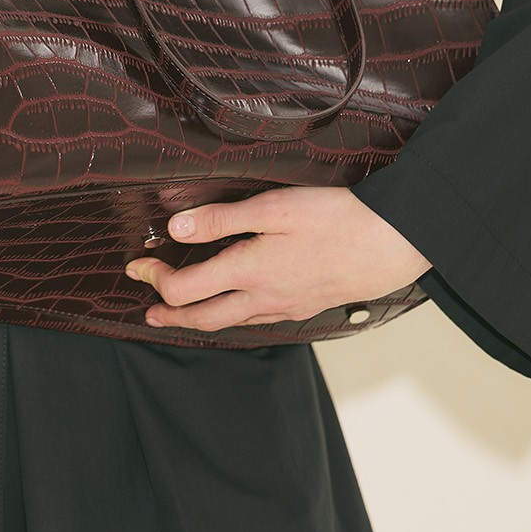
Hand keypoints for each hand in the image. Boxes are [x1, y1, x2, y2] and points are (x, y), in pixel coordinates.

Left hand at [124, 186, 431, 330]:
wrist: (393, 243)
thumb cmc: (337, 218)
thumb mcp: (274, 207)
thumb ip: (222, 220)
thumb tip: (175, 228)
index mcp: (249, 272)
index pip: (186, 290)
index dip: (156, 279)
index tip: (138, 265)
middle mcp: (263, 299)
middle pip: (203, 319)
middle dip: (170, 315)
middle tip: (148, 312)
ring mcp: (286, 307)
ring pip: (231, 324)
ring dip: (201, 319)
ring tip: (183, 314)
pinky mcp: (306, 306)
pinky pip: (259, 321)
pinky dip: (235, 318)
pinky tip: (238, 308)